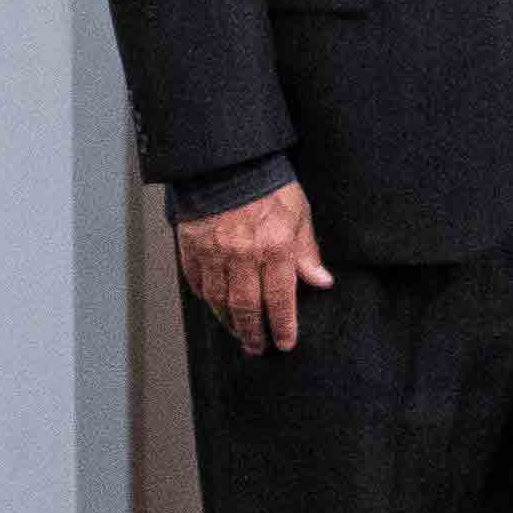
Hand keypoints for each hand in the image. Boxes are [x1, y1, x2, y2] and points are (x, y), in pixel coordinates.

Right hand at [175, 186, 332, 354]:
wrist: (229, 164)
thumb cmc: (269, 186)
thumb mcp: (301, 215)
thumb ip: (308, 252)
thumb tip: (321, 282)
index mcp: (275, 249)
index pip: (281, 298)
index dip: (283, 325)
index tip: (285, 343)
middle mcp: (243, 257)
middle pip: (247, 307)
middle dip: (253, 333)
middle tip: (257, 348)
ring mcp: (214, 254)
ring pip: (218, 300)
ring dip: (228, 321)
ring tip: (237, 333)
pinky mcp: (191, 248)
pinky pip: (196, 282)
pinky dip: (205, 298)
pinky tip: (213, 306)